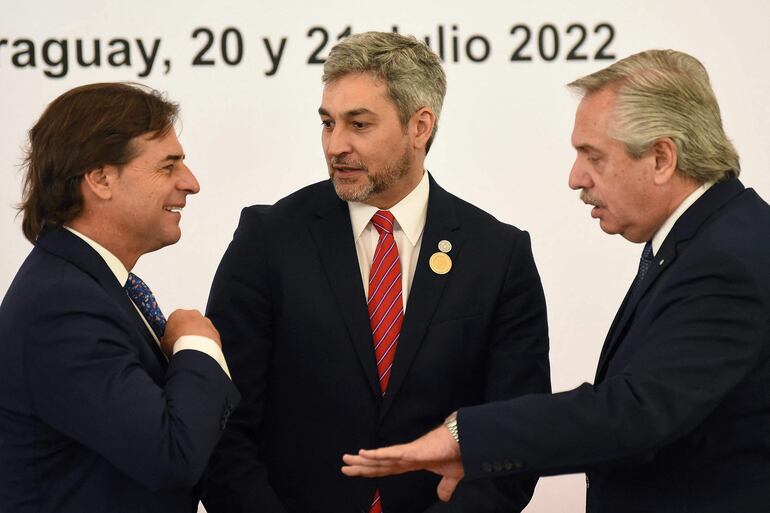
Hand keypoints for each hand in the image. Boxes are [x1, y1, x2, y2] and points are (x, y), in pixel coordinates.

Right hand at [161, 309, 220, 356]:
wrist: (196, 351)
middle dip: (187, 330)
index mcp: (178, 313)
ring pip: (201, 328)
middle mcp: (193, 314)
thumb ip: (165, 338)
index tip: (172, 338)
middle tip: (183, 342)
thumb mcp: (163, 342)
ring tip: (193, 348)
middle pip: (189, 321)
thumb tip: (166, 343)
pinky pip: (210, 336)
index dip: (173, 330)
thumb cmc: (179, 344)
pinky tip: (202, 350)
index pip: (174, 319)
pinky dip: (207, 342)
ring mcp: (206, 322)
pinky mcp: (215, 331)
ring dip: (198, 335)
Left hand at [341, 424, 464, 501]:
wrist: (466, 441)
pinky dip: (378, 454)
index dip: (371, 470)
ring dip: (363, 460)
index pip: (387, 468)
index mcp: (412, 462)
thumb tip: (443, 497)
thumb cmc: (459, 454)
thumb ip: (445, 487)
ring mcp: (408, 453)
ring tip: (347, 459)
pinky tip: (365, 454)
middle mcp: (406, 457)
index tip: (357, 470)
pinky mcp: (412, 451)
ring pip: (380, 458)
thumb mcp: (451, 477)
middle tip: (344, 465)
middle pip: (378, 464)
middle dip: (360, 466)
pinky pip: (392, 454)